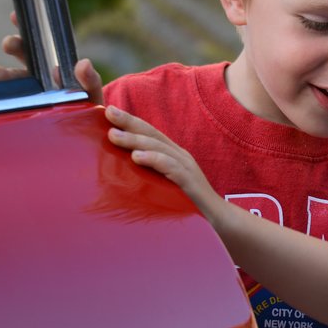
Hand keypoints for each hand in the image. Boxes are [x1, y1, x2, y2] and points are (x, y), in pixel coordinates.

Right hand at [0, 11, 103, 103]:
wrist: (84, 133)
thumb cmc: (87, 108)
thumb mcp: (92, 92)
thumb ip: (90, 79)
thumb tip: (83, 63)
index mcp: (51, 65)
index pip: (37, 42)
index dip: (25, 27)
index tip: (15, 15)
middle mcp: (36, 75)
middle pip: (21, 55)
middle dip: (14, 46)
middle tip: (10, 44)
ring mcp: (26, 92)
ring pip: (9, 78)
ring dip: (0, 74)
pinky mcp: (20, 109)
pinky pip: (6, 102)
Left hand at [104, 106, 223, 221]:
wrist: (218, 217)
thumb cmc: (188, 203)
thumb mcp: (166, 184)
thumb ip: (150, 175)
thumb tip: (125, 169)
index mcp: (173, 154)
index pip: (150, 133)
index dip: (131, 121)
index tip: (109, 111)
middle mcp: (180, 155)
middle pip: (152, 133)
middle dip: (129, 121)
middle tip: (109, 112)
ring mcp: (186, 166)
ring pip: (158, 147)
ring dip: (134, 139)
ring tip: (113, 135)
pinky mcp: (189, 181)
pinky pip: (170, 167)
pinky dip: (153, 159)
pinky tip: (136, 157)